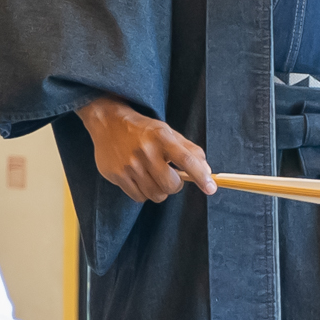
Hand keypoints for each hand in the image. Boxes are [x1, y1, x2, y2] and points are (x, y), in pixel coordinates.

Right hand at [77, 99, 216, 203]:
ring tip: (153, 177)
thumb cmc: (143, 129)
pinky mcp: (117, 175)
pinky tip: (140, 179)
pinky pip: (138, 197)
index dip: (201, 176)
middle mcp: (146, 150)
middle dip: (175, 185)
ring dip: (159, 190)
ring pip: (155, 194)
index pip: (186, 159)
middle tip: (170, 177)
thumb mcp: (167, 132)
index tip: (211, 188)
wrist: (108, 122)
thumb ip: (188, 150)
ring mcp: (130, 164)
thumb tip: (206, 170)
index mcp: (162, 137)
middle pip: (171, 184)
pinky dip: (144, 193)